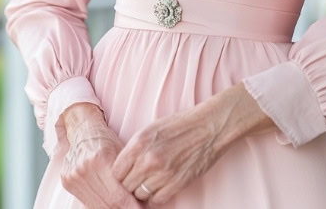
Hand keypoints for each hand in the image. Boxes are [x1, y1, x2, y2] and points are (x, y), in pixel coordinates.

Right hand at [61, 110, 141, 207]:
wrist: (83, 130)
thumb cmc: (106, 139)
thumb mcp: (122, 150)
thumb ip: (129, 173)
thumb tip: (143, 196)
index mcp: (100, 159)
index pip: (118, 195)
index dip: (132, 206)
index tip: (142, 208)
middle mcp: (84, 169)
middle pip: (108, 203)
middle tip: (138, 208)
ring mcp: (74, 176)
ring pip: (97, 205)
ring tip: (126, 206)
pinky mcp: (67, 182)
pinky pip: (87, 201)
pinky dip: (101, 205)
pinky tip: (112, 204)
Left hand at [110, 92, 238, 206]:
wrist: (209, 126)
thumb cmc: (181, 124)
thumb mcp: (152, 129)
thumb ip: (136, 148)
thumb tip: (124, 165)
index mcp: (139, 142)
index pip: (116, 171)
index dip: (121, 173)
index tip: (126, 173)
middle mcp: (148, 159)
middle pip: (126, 185)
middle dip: (131, 183)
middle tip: (139, 178)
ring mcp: (162, 173)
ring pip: (140, 195)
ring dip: (144, 190)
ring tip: (152, 180)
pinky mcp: (176, 184)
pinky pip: (156, 201)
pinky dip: (156, 197)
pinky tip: (161, 186)